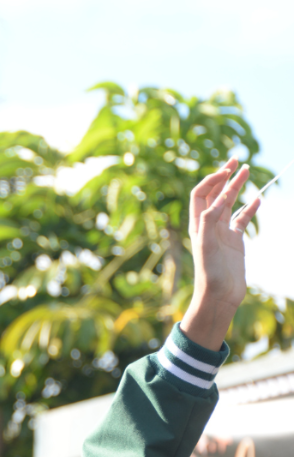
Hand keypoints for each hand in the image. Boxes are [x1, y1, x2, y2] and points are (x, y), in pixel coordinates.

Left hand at [181, 157, 260, 349]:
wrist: (220, 297)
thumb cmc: (210, 275)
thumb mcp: (206, 247)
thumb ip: (210, 221)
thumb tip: (219, 199)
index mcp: (197, 225)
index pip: (200, 194)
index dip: (211, 180)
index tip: (226, 171)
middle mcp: (208, 226)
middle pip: (214, 194)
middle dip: (223, 176)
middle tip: (236, 159)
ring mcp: (222, 232)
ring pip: (230, 203)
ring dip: (237, 186)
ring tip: (247, 169)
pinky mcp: (235, 241)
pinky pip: (242, 219)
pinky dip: (250, 208)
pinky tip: (258, 198)